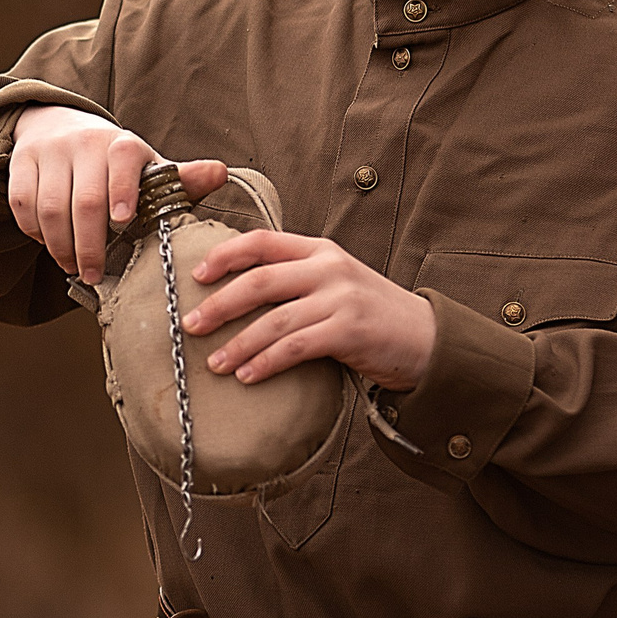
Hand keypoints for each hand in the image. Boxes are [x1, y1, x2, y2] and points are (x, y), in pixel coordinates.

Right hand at [7, 105, 227, 284]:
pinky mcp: (20, 162)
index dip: (123, 191)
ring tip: (72, 265)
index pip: (123, 162)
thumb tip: (220, 173)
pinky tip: (50, 243)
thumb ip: (180, 179)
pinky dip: (34, 231)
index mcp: (122, 144)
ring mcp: (49, 151)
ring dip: (60, 246)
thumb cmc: (113, 160)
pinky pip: (22, 204)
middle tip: (93, 274)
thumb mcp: (147, 166)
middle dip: (90, 245)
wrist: (58, 124)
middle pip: (84, 200)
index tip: (124, 222)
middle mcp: (84, 142)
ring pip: (50, 207)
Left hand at [180, 230, 436, 391]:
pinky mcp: (349, 331)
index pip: (262, 241)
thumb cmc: (371, 314)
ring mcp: (341, 298)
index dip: (224, 255)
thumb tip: (235, 294)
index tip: (196, 275)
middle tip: (190, 325)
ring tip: (214, 362)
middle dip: (219, 304)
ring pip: (274, 319)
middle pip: (260, 280)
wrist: (426, 338)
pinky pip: (296, 347)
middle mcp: (328, 268)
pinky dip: (266, 362)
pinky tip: (247, 376)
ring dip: (238, 342)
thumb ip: (295, 280)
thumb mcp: (334, 282)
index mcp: (319, 250)